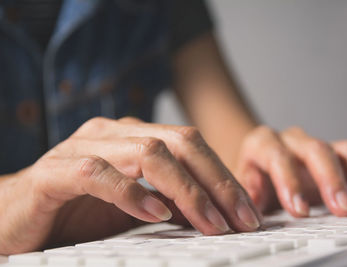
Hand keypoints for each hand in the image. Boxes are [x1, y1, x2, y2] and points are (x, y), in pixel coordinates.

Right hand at [0, 117, 259, 254]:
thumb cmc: (78, 210)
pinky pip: (98, 175)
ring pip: (147, 153)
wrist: (16, 216)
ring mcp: (83, 148)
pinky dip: (131, 194)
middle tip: (241, 218)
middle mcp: (113, 134)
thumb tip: (215, 212)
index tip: (248, 212)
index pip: (191, 145)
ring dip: (185, 190)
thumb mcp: (134, 206)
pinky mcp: (54, 172)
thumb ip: (169, 200)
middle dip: (216, 182)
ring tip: (211, 222)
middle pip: (179, 143)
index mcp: (134, 136)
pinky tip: (155, 215)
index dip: (223, 176)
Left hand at [235, 126, 346, 216]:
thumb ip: (245, 194)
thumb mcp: (240, 187)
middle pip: (317, 149)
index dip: (290, 183)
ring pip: (346, 149)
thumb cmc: (252, 179)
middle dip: (331, 180)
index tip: (300, 211)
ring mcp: (319, 145)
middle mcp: (292, 141)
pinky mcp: (339, 156)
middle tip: (342, 210)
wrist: (260, 167)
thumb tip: (249, 210)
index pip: (278, 157)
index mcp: (263, 144)